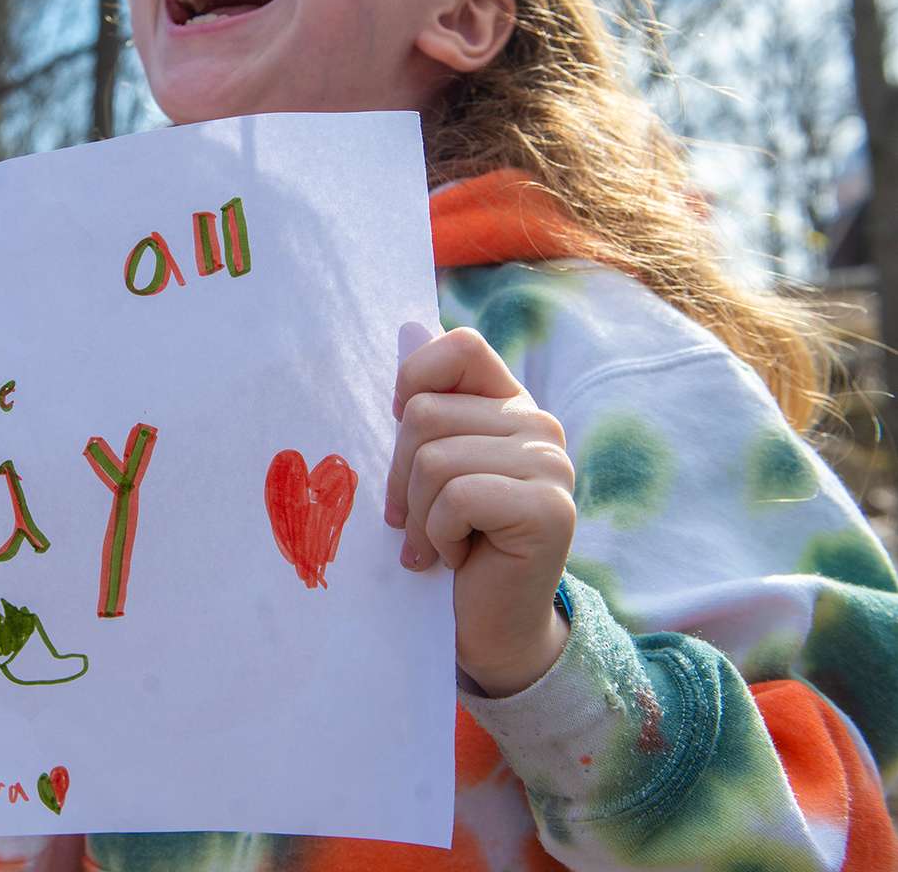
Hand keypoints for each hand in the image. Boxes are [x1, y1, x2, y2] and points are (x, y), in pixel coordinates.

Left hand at [388, 326, 575, 696]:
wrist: (489, 626)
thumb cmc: (449, 541)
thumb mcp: (429, 467)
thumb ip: (426, 405)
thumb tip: (407, 326)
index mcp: (509, 405)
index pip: (460, 346)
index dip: (414, 382)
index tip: (403, 431)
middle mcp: (538, 426)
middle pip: (424, 413)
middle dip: (402, 476)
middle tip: (420, 519)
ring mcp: (550, 466)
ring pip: (434, 458)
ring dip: (420, 514)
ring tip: (442, 542)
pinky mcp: (549, 509)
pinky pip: (457, 497)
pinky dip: (439, 536)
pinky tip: (459, 559)